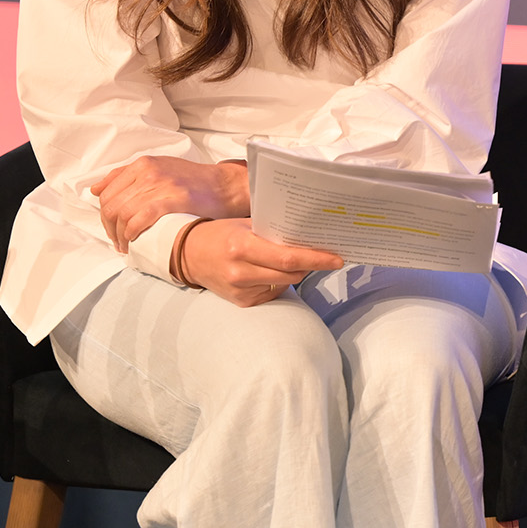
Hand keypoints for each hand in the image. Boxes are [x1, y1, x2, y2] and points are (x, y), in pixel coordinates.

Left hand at [91, 156, 248, 251]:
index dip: (104, 216)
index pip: (108, 193)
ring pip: (122, 214)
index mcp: (143, 164)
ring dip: (120, 236)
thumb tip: (96, 189)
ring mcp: (160, 185)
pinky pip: (140, 219)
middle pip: (112, 206)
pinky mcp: (173, 200)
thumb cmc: (193, 181)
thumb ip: (126, 176)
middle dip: (110, 229)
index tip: (113, 229)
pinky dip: (132, 233)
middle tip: (118, 243)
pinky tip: (134, 240)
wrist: (225, 186)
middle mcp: (148, 172)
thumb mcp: (159, 168)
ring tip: (126, 246)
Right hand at [176, 219, 341, 306]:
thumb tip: (309, 232)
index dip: (316, 259)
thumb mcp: (245, 225)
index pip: (287, 258)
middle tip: (329, 256)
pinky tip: (274, 271)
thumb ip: (272, 231)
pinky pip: (273, 292)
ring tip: (298, 259)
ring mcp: (240, 290)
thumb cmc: (221, 234)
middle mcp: (240, 272)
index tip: (337, 259)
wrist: (189, 255)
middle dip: (312, 265)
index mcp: (242, 247)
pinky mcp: (242, 302)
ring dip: (297, 273)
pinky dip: (281, 282)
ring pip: (285, 284)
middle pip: (290, 273)